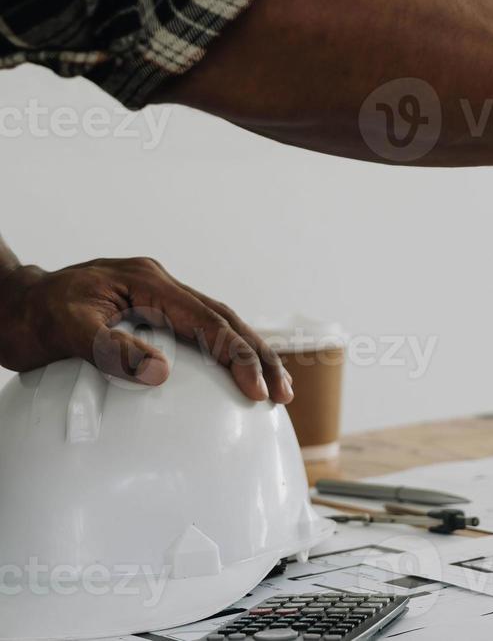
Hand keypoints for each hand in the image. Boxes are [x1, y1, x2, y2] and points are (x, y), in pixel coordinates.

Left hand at [0, 257, 290, 402]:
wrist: (10, 304)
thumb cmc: (32, 318)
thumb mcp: (66, 331)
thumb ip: (113, 349)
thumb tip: (161, 373)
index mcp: (148, 282)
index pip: (208, 322)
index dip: (236, 356)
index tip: (255, 391)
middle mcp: (160, 284)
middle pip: (226, 318)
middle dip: (259, 355)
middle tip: (282, 392)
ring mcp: (157, 295)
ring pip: (218, 323)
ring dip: (248, 353)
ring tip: (274, 386)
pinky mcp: (152, 311)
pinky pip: (198, 331)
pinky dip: (223, 352)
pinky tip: (234, 373)